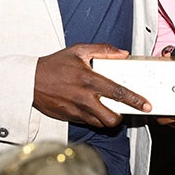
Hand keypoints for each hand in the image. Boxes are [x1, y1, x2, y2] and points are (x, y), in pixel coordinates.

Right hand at [34, 44, 150, 127]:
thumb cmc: (54, 65)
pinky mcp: (70, 118)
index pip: (118, 92)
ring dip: (107, 119)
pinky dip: (94, 119)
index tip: (146, 104)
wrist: (29, 81)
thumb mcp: (78, 50)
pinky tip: (93, 109)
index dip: (135, 100)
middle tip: (122, 110)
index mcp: (89, 79)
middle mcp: (84, 98)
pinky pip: (88, 123)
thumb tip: (122, 54)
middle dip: (121, 117)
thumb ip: (103, 50)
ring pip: (101, 124)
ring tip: (107, 108)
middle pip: (111, 118)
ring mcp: (76, 111)